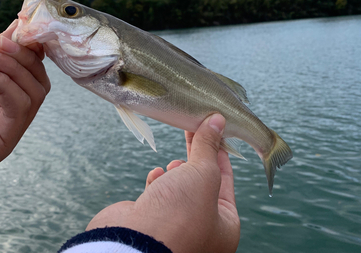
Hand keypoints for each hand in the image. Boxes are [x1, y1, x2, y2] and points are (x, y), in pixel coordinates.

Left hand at [0, 21, 50, 196]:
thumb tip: (17, 27)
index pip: (28, 68)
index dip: (28, 47)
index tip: (19, 27)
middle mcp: (5, 109)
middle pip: (37, 77)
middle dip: (21, 55)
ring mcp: (7, 126)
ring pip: (35, 89)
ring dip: (11, 67)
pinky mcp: (5, 141)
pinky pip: (21, 106)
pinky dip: (3, 83)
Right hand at [87, 114, 240, 252]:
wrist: (134, 243)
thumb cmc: (179, 213)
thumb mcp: (204, 174)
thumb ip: (209, 146)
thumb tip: (218, 120)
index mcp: (225, 224)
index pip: (227, 179)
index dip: (220, 151)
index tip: (214, 128)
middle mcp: (203, 228)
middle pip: (203, 181)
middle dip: (197, 156)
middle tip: (193, 127)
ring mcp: (175, 225)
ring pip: (180, 187)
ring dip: (178, 171)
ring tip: (175, 165)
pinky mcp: (151, 220)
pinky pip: (159, 194)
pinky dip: (158, 182)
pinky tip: (157, 176)